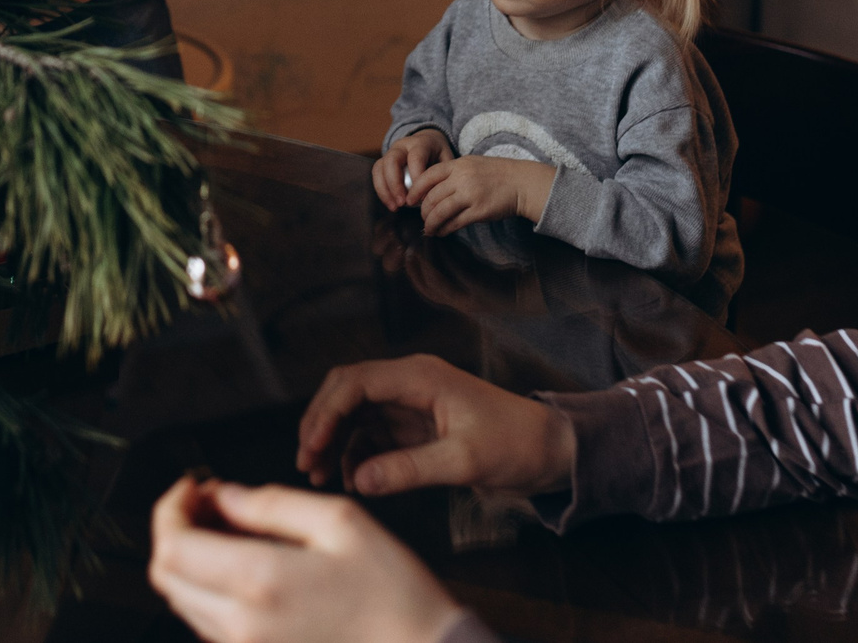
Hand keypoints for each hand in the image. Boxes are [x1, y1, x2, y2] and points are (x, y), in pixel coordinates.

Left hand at [148, 477, 460, 642]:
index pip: (172, 543)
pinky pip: (210, 624)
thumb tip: (224, 495)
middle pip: (166, 575)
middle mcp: (242, 623)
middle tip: (207, 504)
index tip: (193, 487)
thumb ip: (271, 504)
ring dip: (191, 561)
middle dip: (175, 530)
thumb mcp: (341, 523)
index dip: (171, 506)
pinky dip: (212, 590)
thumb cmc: (395, 596)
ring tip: (230, 532)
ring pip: (184, 601)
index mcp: (259, 580)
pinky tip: (246, 567)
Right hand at [295, 354, 575, 497]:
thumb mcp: (464, 461)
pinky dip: (357, 455)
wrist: (552, 451)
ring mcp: (411, 404)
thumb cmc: (515, 445)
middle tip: (306, 462)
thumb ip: (409, 470)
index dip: (326, 412)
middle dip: (321, 424)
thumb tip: (359, 481)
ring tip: (321, 476)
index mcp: (420, 376)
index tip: (311, 446)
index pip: (355, 382)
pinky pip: (373, 436)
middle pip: (346, 392)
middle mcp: (409, 383)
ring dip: (335, 442)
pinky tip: (354, 481)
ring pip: (355, 415)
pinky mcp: (415, 426)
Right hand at [372, 130, 453, 210]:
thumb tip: (438, 195)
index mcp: (421, 143)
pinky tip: (391, 204)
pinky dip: (382, 191)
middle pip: (392, 160)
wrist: (428, 143)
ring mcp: (390, 152)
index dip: (417, 177)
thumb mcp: (447, 160)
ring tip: (395, 207)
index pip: (415, 157)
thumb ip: (444, 174)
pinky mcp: (383, 162)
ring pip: (380, 168)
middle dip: (395, 183)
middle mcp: (402, 145)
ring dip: (385, 190)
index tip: (423, 198)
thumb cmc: (439, 156)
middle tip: (404, 203)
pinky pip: (376, 175)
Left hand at [413, 155, 553, 235]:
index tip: (410, 200)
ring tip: (429, 229)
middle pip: (431, 197)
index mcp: (458, 165)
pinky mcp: (479, 211)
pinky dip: (444, 229)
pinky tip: (442, 232)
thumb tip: (431, 190)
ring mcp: (470, 195)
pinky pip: (455, 223)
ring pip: (440, 212)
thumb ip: (453, 173)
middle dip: (423, 211)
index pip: (428, 176)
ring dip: (431, 223)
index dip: (415, 190)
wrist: (522, 183)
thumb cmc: (497, 174)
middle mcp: (462, 178)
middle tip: (422, 218)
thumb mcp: (472, 165)